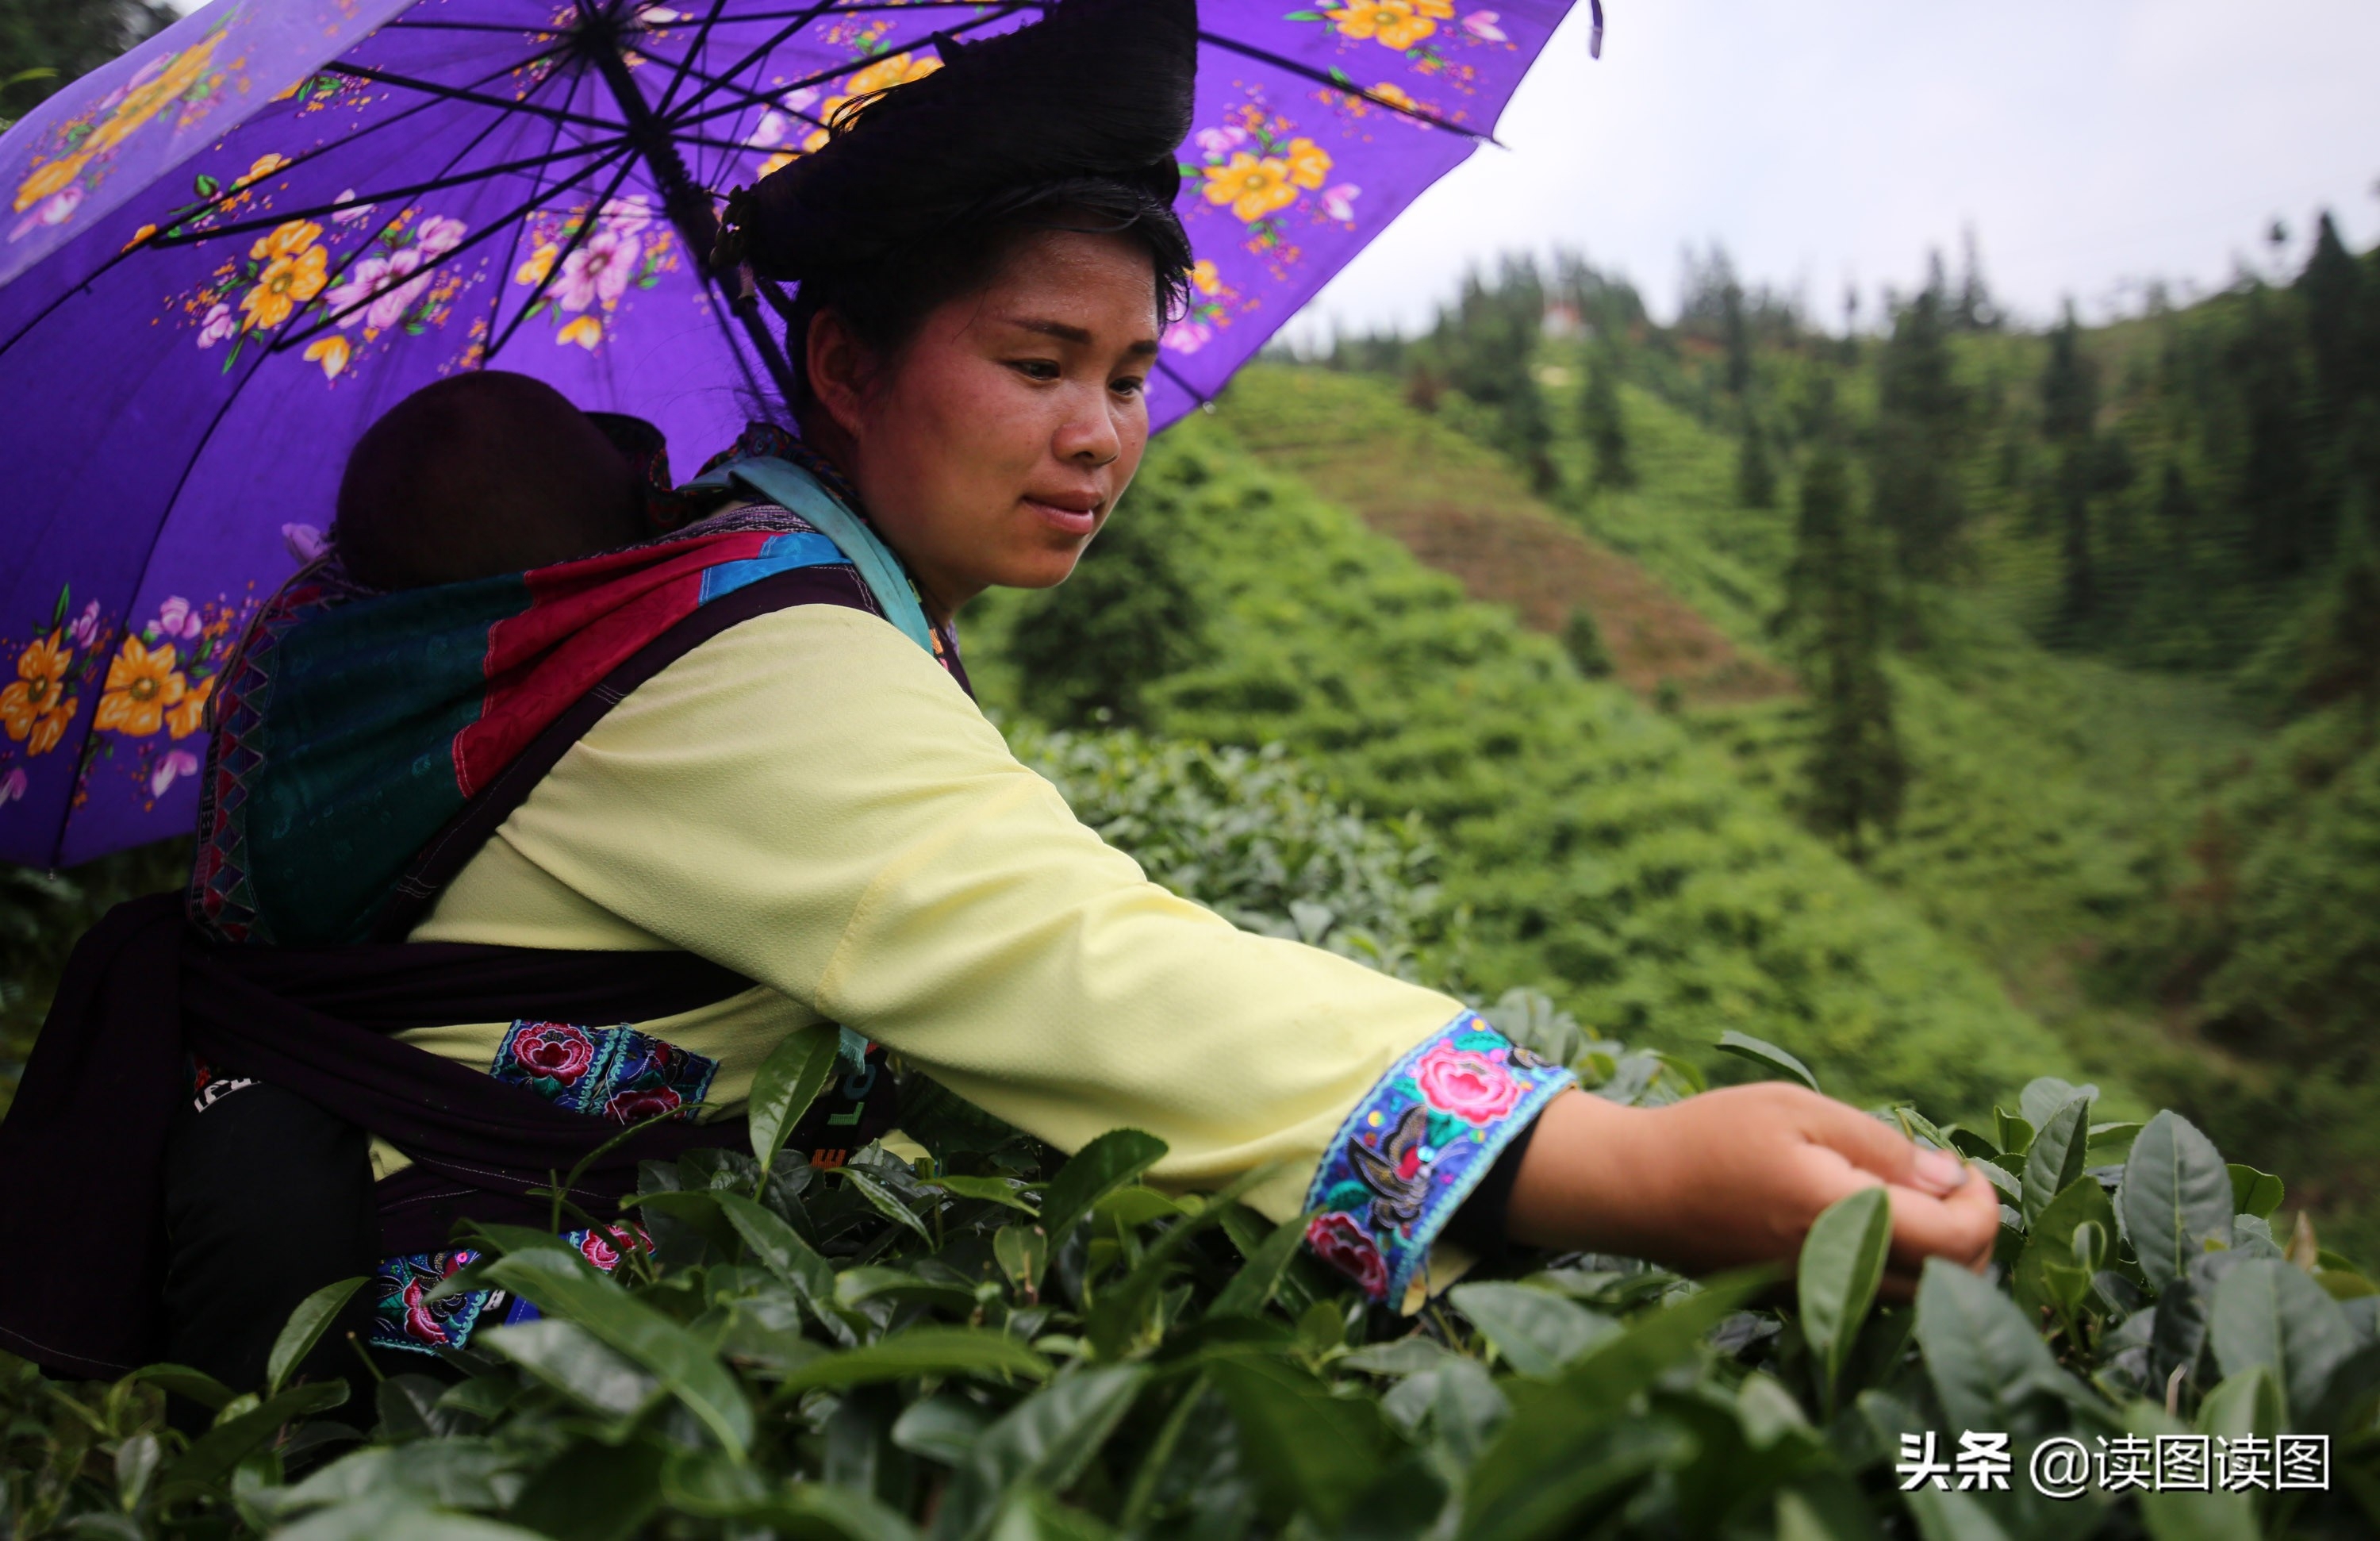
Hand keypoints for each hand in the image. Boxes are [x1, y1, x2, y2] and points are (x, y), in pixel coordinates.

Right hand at [1506, 1084, 1998, 1295]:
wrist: (1632, 1189)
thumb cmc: (1712, 1135)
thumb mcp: (1797, 1110)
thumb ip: (1880, 1146)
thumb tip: (1950, 1176)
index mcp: (1844, 1216)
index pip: (1961, 1240)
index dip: (1984, 1205)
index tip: (1963, 1169)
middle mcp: (1838, 1270)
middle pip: (1955, 1281)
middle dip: (1973, 1236)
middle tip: (1948, 1186)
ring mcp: (1817, 1294)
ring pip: (1918, 1299)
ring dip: (1940, 1259)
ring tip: (1913, 1202)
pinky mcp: (1797, 1302)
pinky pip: (1873, 1300)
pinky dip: (1897, 1270)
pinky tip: (1868, 1221)